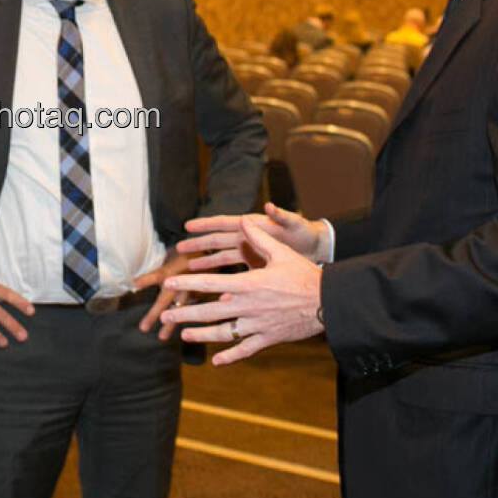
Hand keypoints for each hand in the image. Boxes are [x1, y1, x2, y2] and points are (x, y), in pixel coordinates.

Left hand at [133, 248, 192, 339]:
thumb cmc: (185, 254)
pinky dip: (184, 318)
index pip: (158, 274)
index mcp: (173, 268)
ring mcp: (192, 289)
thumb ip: (160, 267)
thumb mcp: (171, 255)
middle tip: (143, 328)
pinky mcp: (201, 296)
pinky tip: (183, 332)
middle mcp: (182, 280)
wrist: (211, 254)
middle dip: (154, 313)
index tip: (134, 285)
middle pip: (166, 298)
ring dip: (171, 323)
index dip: (146, 279)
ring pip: (180, 308)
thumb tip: (137, 281)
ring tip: (162, 337)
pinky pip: (192, 309)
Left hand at [161, 219, 324, 365]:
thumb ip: (259, 238)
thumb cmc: (304, 275)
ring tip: (184, 334)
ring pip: (223, 333)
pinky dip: (230, 356)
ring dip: (202, 334)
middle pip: (210, 312)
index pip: (211, 284)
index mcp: (248, 284)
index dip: (188, 283)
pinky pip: (245, 350)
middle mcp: (248, 306)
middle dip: (185, 313)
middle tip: (166, 314)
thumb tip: (243, 221)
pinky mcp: (268, 338)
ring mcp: (257, 325)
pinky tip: (216, 361)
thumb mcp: (281, 253)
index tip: (169, 283)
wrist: (328, 303)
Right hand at [177, 202, 325, 270]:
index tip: (188, 225)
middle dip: (199, 246)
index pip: (225, 224)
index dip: (206, 224)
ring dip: (207, 264)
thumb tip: (270, 206)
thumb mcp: (295, 224)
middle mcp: (249, 239)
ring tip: (189, 270)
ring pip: (223, 260)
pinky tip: (213, 291)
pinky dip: (225, 281)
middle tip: (179, 250)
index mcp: (255, 226)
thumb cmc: (306, 233)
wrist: (317, 249)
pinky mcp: (257, 268)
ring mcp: (251, 254)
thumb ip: (281, 216)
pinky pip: (236, 274)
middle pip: (218, 242)